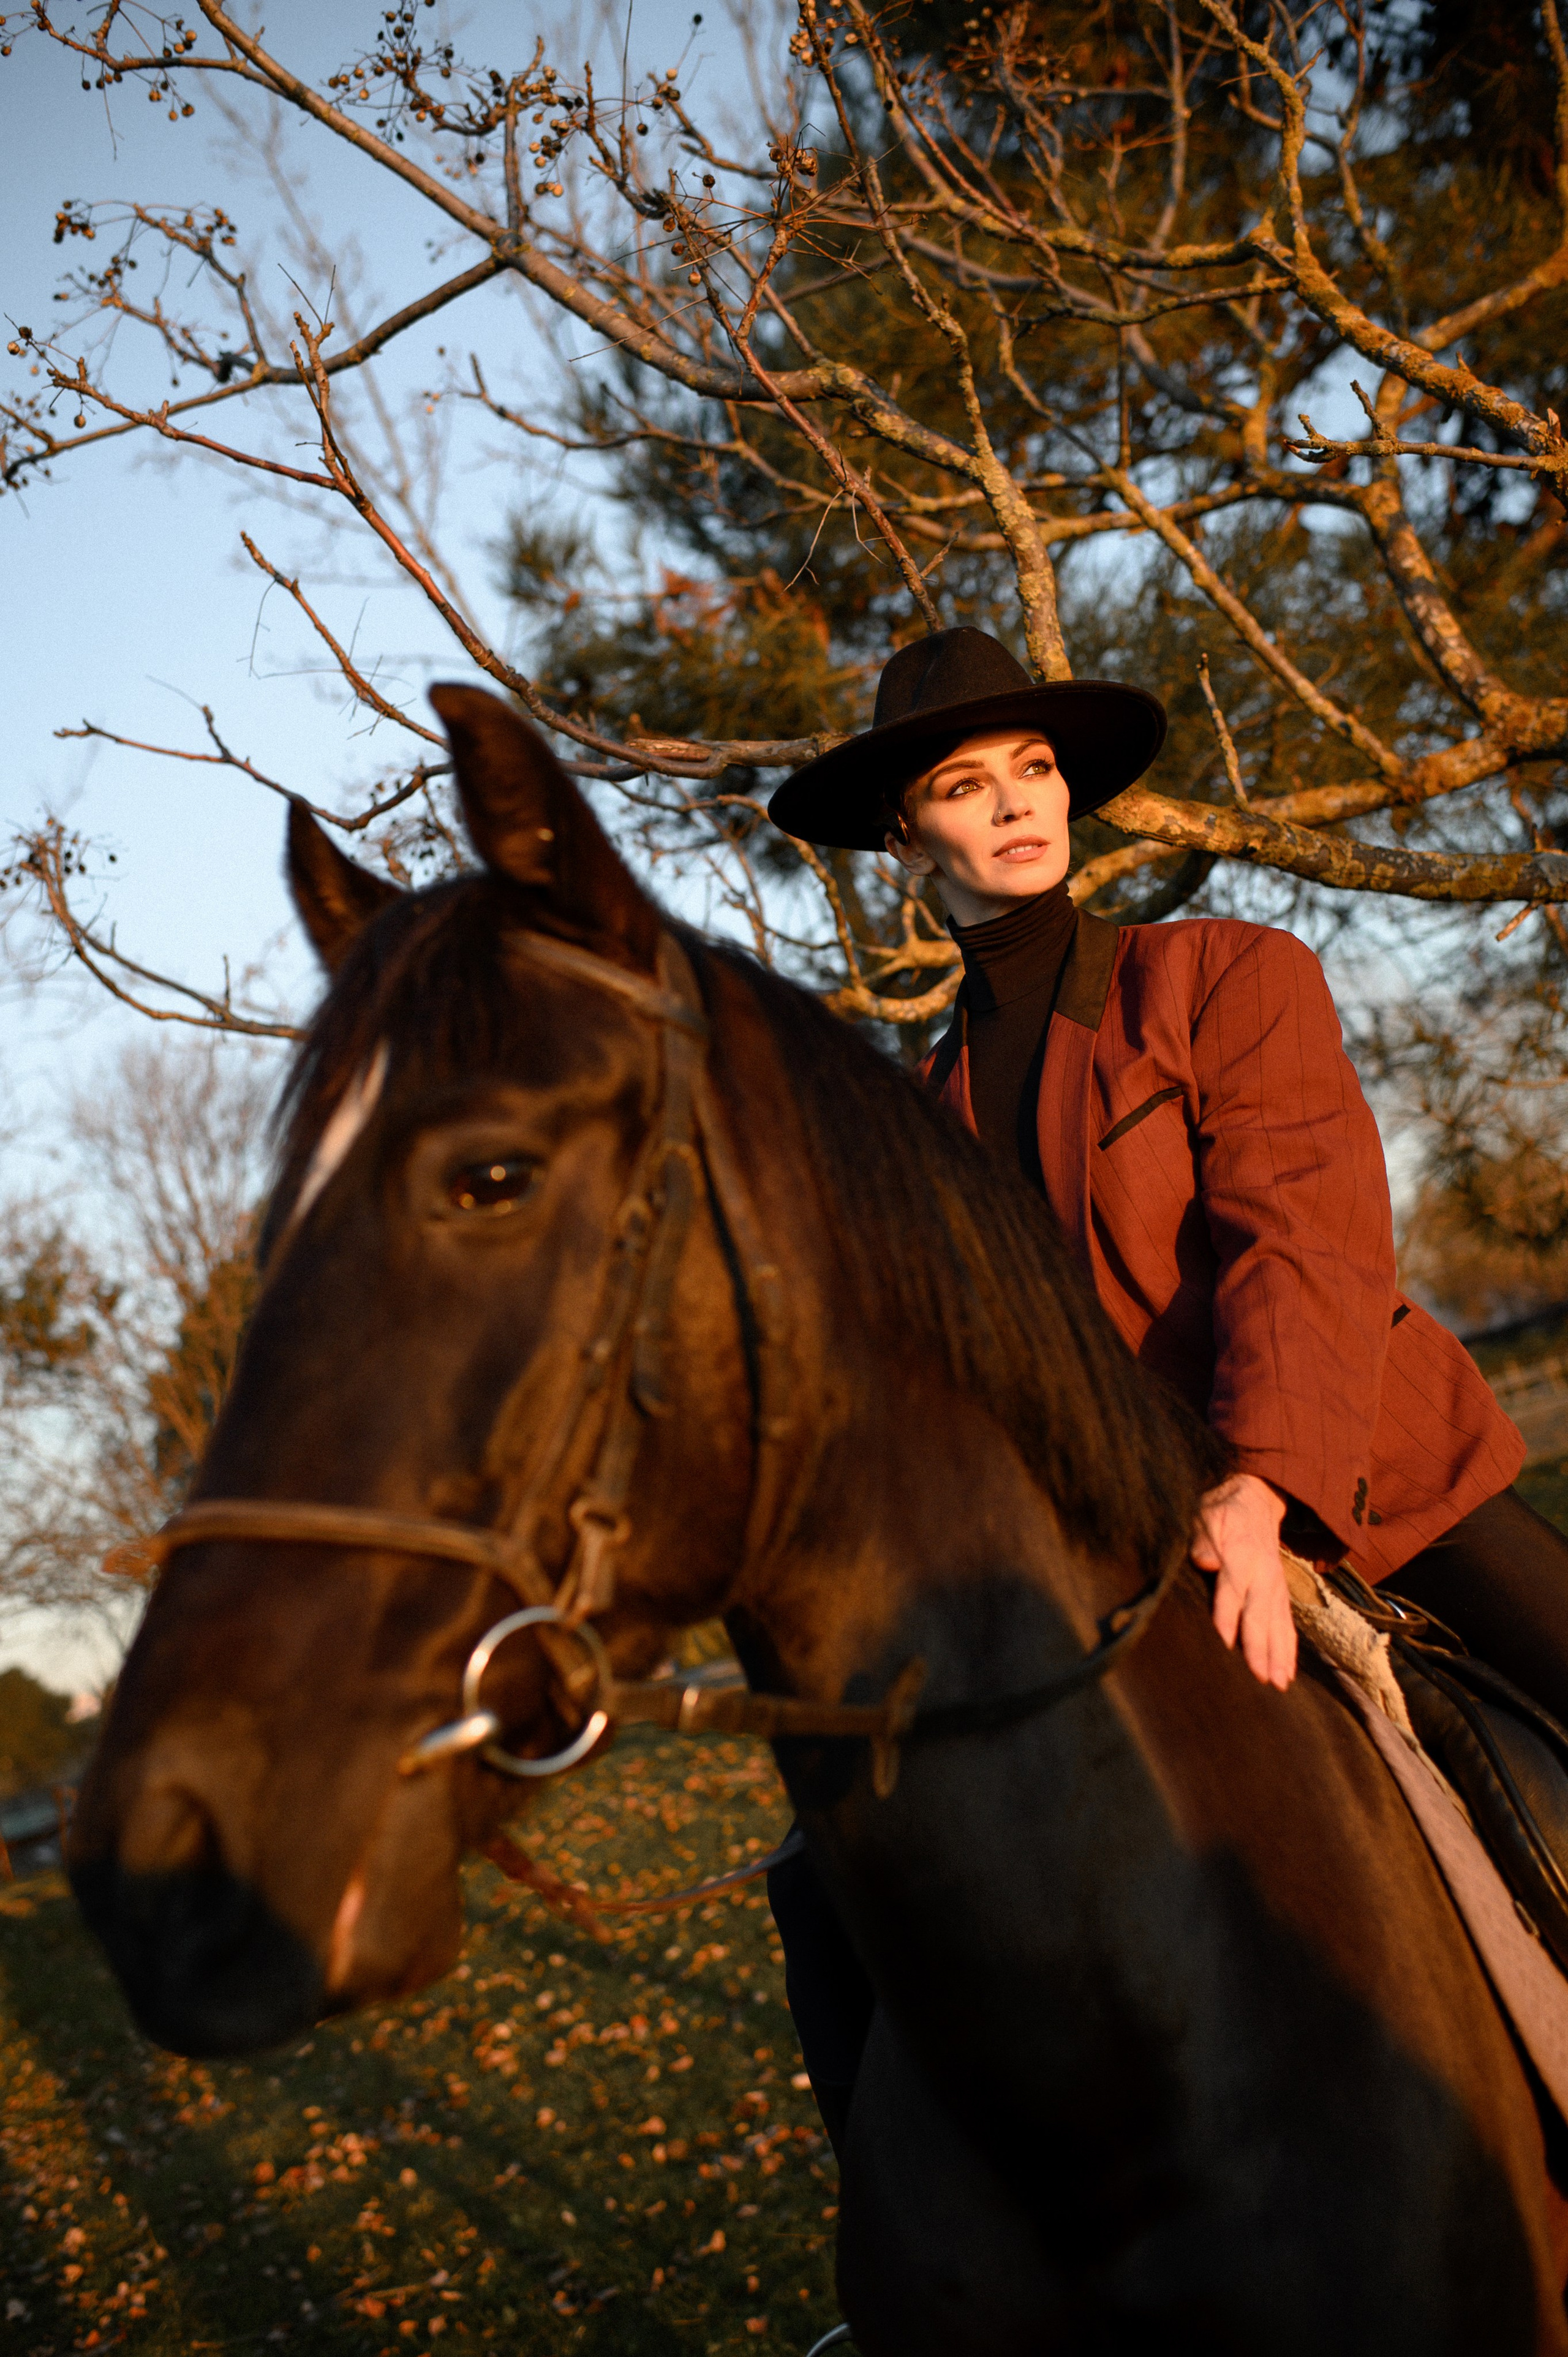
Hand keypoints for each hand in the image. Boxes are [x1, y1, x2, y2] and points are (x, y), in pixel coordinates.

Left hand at [1191, 1473, 1296, 1690]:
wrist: (1254, 1499)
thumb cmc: (1221, 1511)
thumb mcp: (1206, 1514)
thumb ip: (1203, 1538)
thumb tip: (1205, 1561)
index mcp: (1241, 1555)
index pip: (1233, 1590)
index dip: (1228, 1616)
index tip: (1226, 1642)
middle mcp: (1262, 1573)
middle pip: (1260, 1614)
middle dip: (1261, 1647)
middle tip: (1262, 1678)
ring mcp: (1274, 1585)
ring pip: (1278, 1624)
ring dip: (1279, 1655)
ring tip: (1279, 1683)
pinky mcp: (1279, 1594)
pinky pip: (1287, 1624)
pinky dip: (1288, 1649)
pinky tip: (1288, 1673)